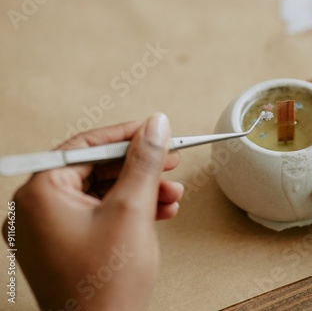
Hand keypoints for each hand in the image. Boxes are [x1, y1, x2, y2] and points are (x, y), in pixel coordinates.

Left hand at [3, 113, 182, 309]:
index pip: (85, 147)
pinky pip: (102, 214)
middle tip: (169, 158)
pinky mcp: (70, 244)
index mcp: (39, 195)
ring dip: (142, 189)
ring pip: (103, 193)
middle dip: (140, 167)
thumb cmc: (106, 287)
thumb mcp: (132, 210)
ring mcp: (52, 230)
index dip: (126, 136)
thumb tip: (155, 127)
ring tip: (173, 191)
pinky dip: (132, 209)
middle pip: (96, 169)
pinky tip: (161, 209)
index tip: (155, 130)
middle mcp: (38, 210)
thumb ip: (143, 162)